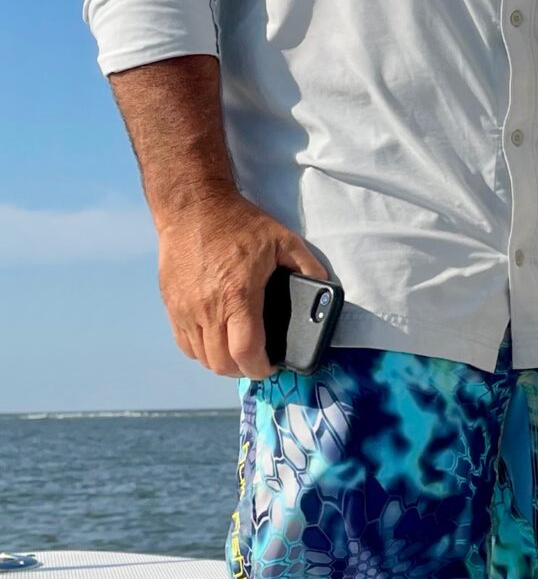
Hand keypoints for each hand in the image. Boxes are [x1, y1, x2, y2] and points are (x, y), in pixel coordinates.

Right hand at [156, 189, 326, 379]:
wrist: (193, 208)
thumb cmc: (238, 223)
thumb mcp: (283, 240)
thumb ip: (308, 267)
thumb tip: (326, 288)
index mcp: (238, 296)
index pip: (245, 354)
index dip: (260, 369)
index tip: (271, 366)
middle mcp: (207, 309)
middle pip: (221, 364)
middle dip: (242, 370)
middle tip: (257, 361)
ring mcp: (185, 309)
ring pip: (201, 357)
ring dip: (221, 362)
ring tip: (238, 352)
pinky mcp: (171, 305)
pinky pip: (183, 343)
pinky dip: (200, 350)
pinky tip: (215, 340)